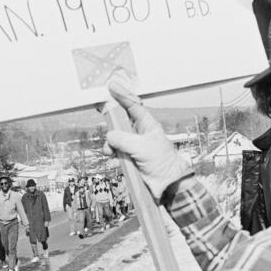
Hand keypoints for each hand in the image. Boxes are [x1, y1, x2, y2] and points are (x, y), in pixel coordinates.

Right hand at [102, 73, 192, 199]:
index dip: (122, 95)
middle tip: (104, 120)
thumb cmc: (162, 162)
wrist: (167, 184)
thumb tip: (110, 137)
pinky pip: (115, 150)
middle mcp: (140, 132)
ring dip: (110, 143)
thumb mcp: (141, 147)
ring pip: (115, 137)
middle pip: (120, 120)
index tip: (112, 86)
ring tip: (111, 151)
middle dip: (112, 123)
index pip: (133, 105)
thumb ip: (123, 139)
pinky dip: (111, 152)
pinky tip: (113, 157)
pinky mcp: (129, 156)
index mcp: (147, 124)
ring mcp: (134, 144)